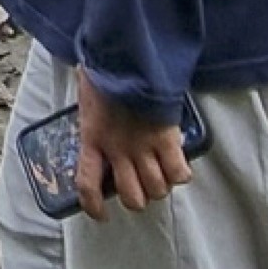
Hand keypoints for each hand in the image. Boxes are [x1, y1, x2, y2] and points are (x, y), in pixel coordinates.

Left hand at [75, 73, 193, 217]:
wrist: (127, 54)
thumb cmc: (105, 67)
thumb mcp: (88, 93)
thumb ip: (92, 111)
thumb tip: (91, 106)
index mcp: (92, 138)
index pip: (87, 185)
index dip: (93, 206)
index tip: (102, 214)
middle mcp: (117, 150)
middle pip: (132, 197)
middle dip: (139, 198)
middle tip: (142, 187)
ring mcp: (143, 147)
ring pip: (157, 189)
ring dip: (160, 186)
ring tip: (162, 175)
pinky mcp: (166, 138)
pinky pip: (179, 173)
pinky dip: (181, 173)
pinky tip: (179, 166)